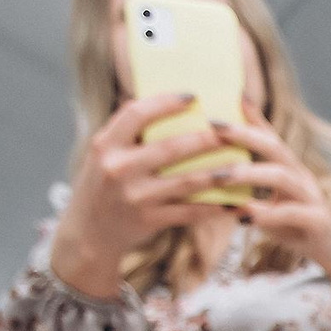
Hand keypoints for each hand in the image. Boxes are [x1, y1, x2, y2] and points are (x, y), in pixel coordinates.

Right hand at [49, 91, 236, 298]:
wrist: (88, 234)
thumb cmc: (102, 186)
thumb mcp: (103, 155)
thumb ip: (126, 131)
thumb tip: (161, 100)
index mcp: (106, 145)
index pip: (136, 114)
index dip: (166, 103)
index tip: (193, 96)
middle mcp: (118, 169)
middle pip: (170, 148)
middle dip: (205, 138)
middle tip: (232, 130)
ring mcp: (135, 197)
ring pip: (185, 182)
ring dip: (218, 174)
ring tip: (242, 166)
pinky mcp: (149, 221)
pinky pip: (189, 212)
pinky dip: (213, 207)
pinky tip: (234, 202)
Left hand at [212, 110, 330, 306]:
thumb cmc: (297, 230)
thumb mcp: (271, 205)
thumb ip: (250, 191)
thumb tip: (216, 178)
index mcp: (291, 170)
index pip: (269, 137)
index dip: (249, 119)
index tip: (222, 104)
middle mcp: (303, 178)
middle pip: (276, 147)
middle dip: (244, 135)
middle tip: (214, 128)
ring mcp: (312, 198)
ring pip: (282, 177)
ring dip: (249, 174)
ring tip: (220, 177)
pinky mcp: (318, 222)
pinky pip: (292, 213)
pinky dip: (267, 213)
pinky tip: (244, 217)